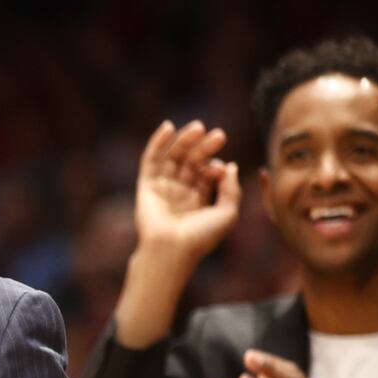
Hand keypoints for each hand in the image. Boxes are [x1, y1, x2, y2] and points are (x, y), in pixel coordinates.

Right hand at [134, 120, 241, 263]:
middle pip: (192, 162)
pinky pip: (150, 160)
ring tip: (199, 127)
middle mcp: (180, 193)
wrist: (171, 250)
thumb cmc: (201, 237)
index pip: (208, 174)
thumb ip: (232, 189)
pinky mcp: (146, 186)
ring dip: (185, 140)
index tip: (221, 169)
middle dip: (205, 148)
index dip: (216, 166)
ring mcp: (162, 188)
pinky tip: (168, 127)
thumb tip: (231, 165)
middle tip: (220, 135)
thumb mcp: (228, 213)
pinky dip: (157, 143)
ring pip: (174, 157)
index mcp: (198, 202)